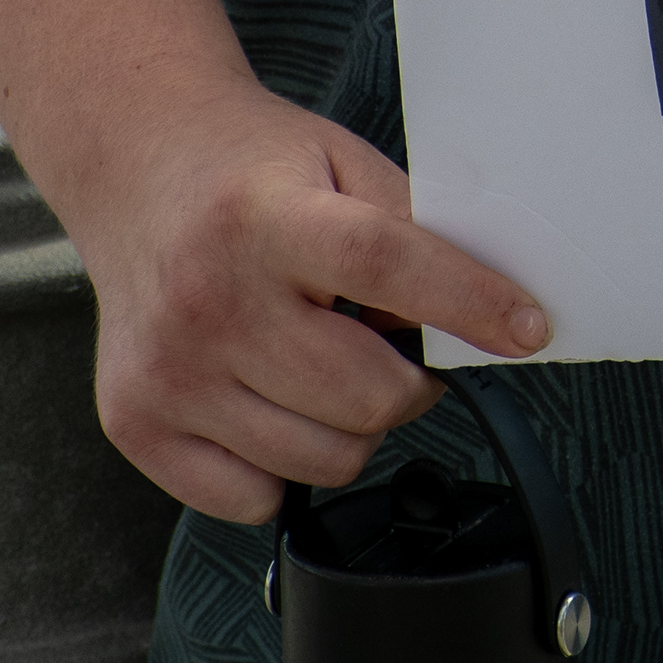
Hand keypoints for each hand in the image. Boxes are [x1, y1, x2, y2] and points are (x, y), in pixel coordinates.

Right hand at [53, 73, 550, 522]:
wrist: (138, 165)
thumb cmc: (248, 171)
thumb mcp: (343, 163)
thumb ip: (415, 228)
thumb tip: (494, 306)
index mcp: (263, 218)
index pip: (387, 265)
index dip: (470, 303)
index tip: (527, 329)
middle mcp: (207, 298)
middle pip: (366, 394)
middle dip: (411, 382)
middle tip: (392, 346)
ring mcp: (166, 371)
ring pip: (324, 458)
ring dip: (354, 425)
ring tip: (327, 364)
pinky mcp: (135, 423)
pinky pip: (254, 499)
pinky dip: (285, 465)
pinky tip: (273, 400)